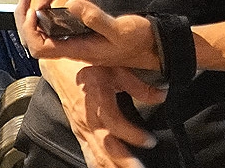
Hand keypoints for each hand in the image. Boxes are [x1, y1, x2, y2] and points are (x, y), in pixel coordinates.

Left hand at [15, 0, 160, 71]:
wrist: (154, 47)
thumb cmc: (138, 42)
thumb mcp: (118, 30)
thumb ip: (95, 19)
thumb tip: (71, 4)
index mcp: (77, 49)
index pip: (38, 46)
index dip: (30, 28)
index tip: (37, 6)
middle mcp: (74, 45)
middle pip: (39, 34)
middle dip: (34, 11)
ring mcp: (80, 38)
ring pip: (56, 22)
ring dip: (58, 3)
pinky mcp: (88, 30)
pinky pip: (73, 16)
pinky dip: (78, 1)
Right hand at [40, 58, 166, 167]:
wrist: (62, 68)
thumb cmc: (90, 66)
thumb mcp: (117, 69)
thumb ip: (140, 85)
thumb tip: (162, 94)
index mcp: (98, 101)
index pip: (117, 125)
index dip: (134, 135)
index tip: (151, 141)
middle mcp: (88, 119)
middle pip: (106, 147)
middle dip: (123, 162)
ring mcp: (81, 129)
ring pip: (96, 154)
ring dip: (111, 167)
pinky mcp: (78, 133)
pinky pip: (88, 153)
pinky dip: (98, 164)